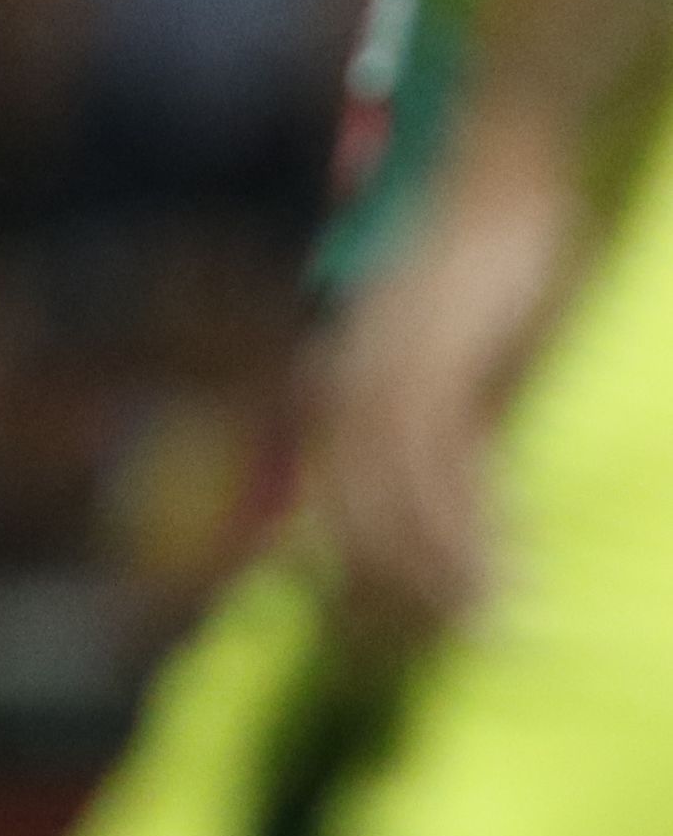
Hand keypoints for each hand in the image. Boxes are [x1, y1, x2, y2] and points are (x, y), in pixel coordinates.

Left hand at [308, 128, 575, 659]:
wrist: (501, 168)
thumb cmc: (494, 262)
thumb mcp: (466, 361)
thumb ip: (455, 431)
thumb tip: (463, 512)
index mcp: (342, 387)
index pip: (333, 512)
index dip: (350, 589)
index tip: (379, 654)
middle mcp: (344, 382)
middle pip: (348, 522)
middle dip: (384, 602)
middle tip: (429, 666)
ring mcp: (381, 370)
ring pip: (390, 506)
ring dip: (435, 580)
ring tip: (481, 635)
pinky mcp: (431, 359)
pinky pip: (438, 468)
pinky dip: (463, 530)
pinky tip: (497, 577)